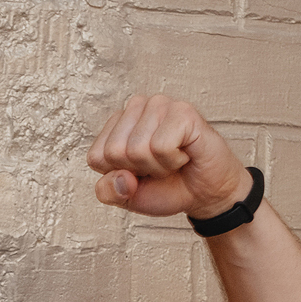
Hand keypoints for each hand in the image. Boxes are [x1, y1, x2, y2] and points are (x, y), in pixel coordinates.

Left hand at [88, 95, 248, 220]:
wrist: (204, 195)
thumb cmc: (168, 187)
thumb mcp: (126, 197)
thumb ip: (107, 191)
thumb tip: (121, 176)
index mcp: (117, 124)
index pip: (96, 156)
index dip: (119, 175)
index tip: (140, 172)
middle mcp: (136, 107)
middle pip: (115, 152)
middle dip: (139, 170)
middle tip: (159, 166)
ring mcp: (160, 105)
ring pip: (137, 149)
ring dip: (158, 166)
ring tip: (173, 160)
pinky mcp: (182, 111)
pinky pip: (161, 146)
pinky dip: (173, 160)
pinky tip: (184, 153)